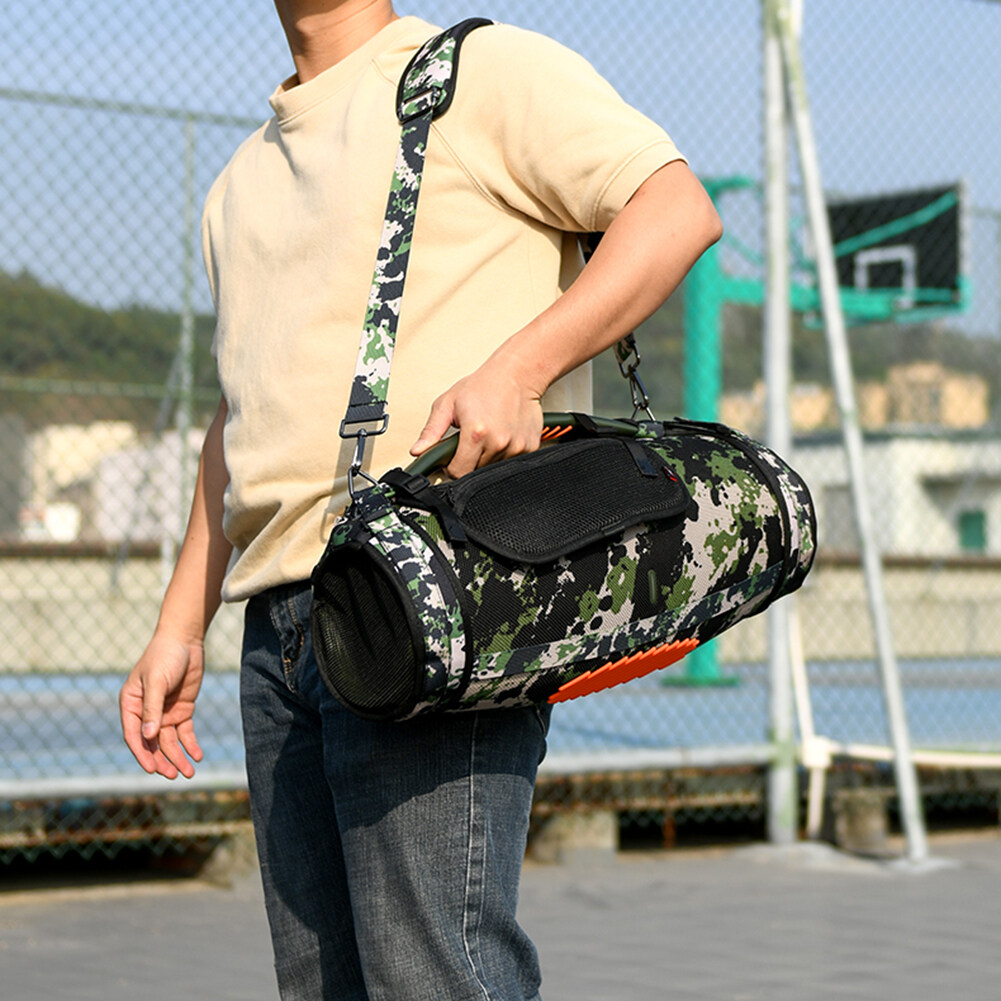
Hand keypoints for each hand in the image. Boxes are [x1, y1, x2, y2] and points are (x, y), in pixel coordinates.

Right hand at [119, 634, 204, 779]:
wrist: (185, 640)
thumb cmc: (164, 656)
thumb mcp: (157, 681)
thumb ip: (152, 708)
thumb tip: (148, 736)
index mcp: (131, 705)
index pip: (134, 735)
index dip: (143, 753)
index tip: (153, 769)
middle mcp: (145, 712)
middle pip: (153, 743)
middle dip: (163, 760)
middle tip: (173, 776)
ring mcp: (164, 712)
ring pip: (170, 741)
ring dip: (178, 757)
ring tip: (189, 773)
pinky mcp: (182, 710)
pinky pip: (185, 732)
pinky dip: (190, 745)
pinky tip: (197, 756)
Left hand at [410, 353, 544, 477]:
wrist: (518, 374)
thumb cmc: (484, 385)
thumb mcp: (448, 403)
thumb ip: (431, 431)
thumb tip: (417, 451)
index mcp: (476, 433)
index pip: (458, 473)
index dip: (452, 467)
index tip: (453, 457)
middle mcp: (498, 442)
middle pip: (476, 472)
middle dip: (470, 461)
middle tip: (472, 439)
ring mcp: (516, 447)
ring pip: (493, 468)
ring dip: (487, 457)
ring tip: (488, 434)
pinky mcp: (530, 447)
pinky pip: (511, 461)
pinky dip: (504, 453)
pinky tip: (503, 435)